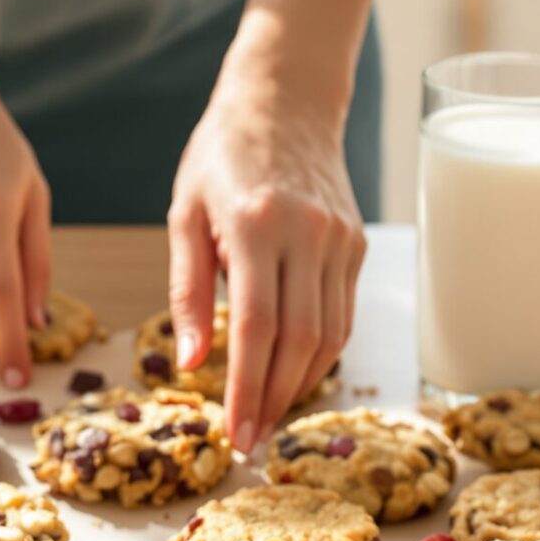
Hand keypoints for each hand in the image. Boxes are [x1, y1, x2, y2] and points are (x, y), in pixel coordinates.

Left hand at [168, 80, 364, 450]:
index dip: (248, 387)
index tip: (235, 434)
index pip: (257, 326)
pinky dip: (319, 354)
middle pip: (300, 339)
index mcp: (256, 224)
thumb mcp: (184, 214)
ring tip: (268, 415)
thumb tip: (191, 363)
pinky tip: (292, 375)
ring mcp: (340, 240)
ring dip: (300, 385)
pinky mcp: (356, 245)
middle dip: (275, 398)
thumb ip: (187, 290)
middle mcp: (307, 233)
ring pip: (330, 335)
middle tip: (250, 440)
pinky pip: (342, 315)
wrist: (286, 100)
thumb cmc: (222, 156)